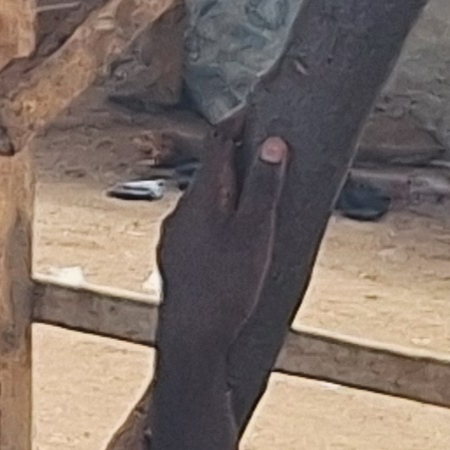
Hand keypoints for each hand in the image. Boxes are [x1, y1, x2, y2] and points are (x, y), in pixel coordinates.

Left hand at [152, 111, 286, 381]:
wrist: (191, 339)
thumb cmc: (226, 287)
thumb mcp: (255, 235)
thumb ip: (264, 189)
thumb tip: (273, 144)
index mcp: (201, 197)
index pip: (217, 144)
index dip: (237, 123)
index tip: (257, 110)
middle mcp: (182, 211)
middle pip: (212, 171)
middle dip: (240, 159)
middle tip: (271, 150)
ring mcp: (177, 235)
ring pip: (207, 201)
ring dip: (233, 192)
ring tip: (264, 197)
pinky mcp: (178, 257)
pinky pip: (203, 226)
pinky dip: (224, 219)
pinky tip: (241, 239)